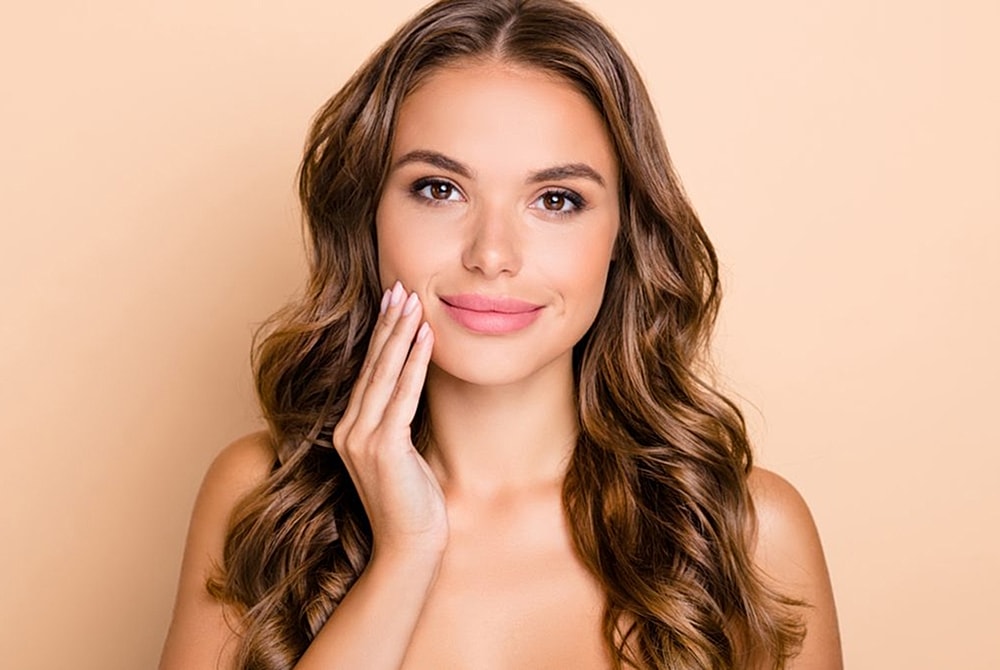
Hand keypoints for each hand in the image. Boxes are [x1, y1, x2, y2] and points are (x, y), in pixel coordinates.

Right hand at [332, 281, 446, 560]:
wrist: (409, 546)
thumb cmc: (413, 503)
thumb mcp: (402, 454)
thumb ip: (398, 422)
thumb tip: (413, 387)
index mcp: (350, 431)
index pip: (367, 373)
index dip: (381, 336)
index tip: (392, 305)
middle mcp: (349, 431)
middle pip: (371, 366)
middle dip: (388, 324)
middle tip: (400, 288)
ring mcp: (362, 439)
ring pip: (383, 374)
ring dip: (400, 334)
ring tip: (413, 301)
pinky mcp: (382, 447)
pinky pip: (401, 395)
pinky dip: (414, 362)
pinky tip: (426, 337)